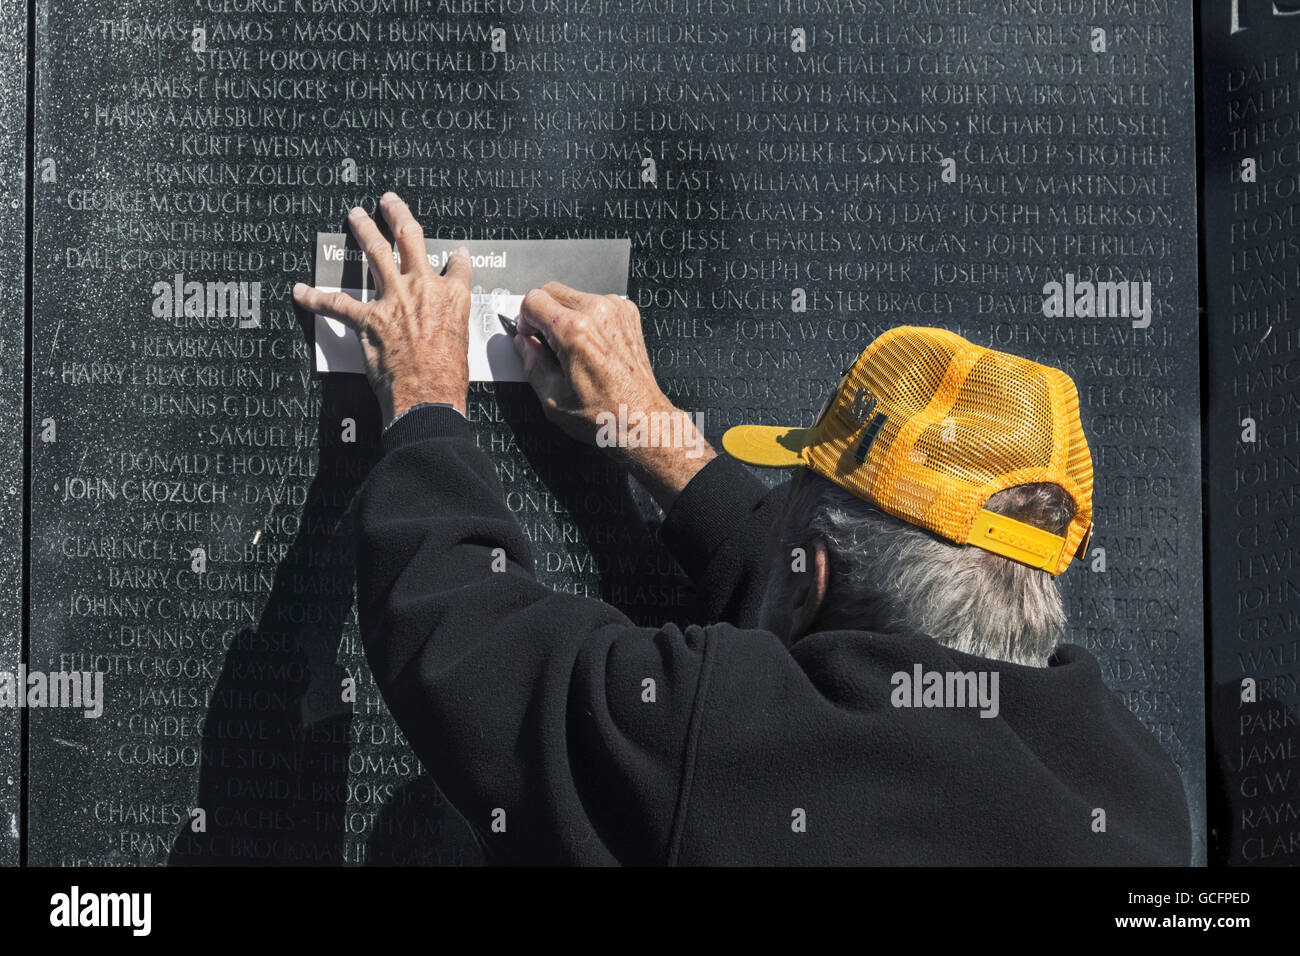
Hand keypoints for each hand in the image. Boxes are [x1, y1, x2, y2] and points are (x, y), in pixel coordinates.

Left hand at [292, 192, 471, 425]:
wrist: (428, 396)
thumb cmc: (447, 377)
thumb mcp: (462, 341)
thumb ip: (453, 321)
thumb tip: (447, 323)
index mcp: (452, 296)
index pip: (457, 267)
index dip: (456, 257)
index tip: (455, 252)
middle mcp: (422, 288)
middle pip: (410, 239)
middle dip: (398, 215)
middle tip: (388, 201)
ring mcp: (393, 300)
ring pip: (376, 253)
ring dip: (363, 230)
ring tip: (356, 215)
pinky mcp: (367, 320)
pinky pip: (335, 304)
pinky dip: (314, 298)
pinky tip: (300, 290)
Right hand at [513, 282, 714, 508]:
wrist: (642, 419)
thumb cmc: (606, 414)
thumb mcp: (553, 399)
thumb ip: (532, 364)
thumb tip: (524, 345)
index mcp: (576, 332)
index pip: (533, 300)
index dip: (524, 319)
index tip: (529, 335)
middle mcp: (598, 313)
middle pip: (551, 290)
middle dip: (542, 313)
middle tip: (545, 341)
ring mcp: (616, 310)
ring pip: (573, 295)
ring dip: (565, 314)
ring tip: (571, 348)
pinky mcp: (628, 313)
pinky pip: (595, 303)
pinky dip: (587, 317)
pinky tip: (590, 344)